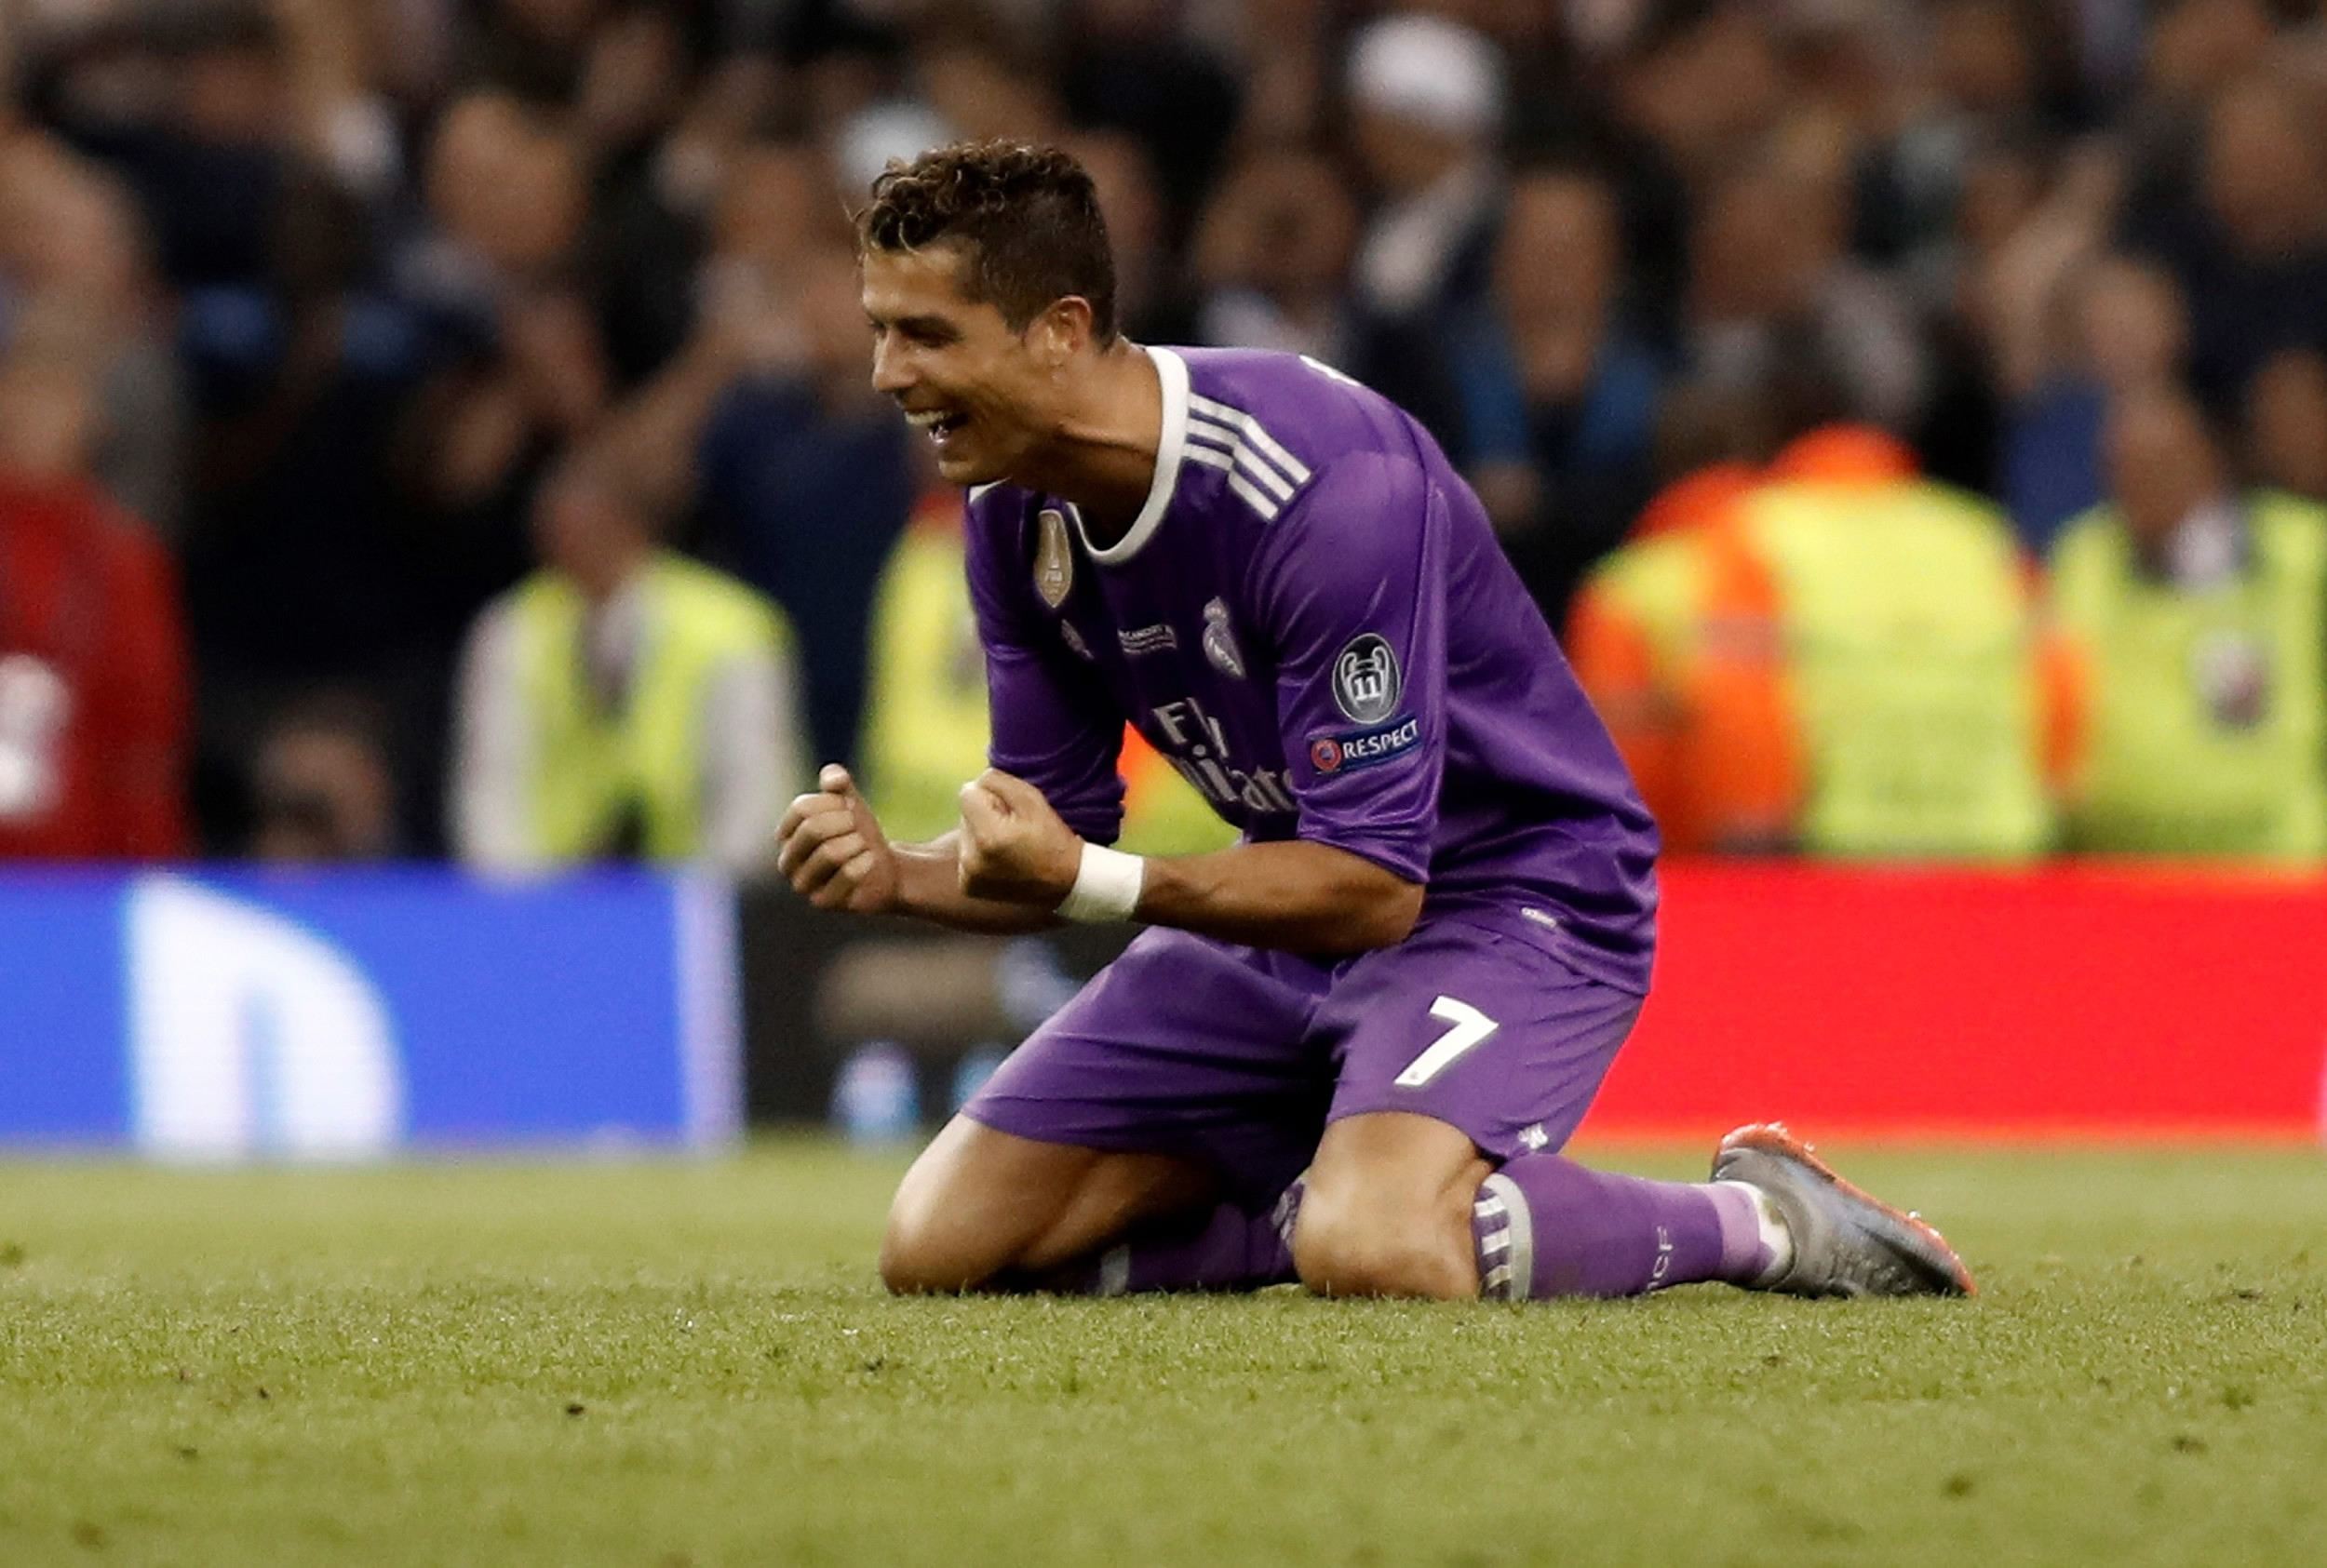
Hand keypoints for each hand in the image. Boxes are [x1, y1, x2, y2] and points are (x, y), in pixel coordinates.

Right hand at [777, 764, 899, 913]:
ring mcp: (802, 885)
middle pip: (813, 830)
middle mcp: (787, 862)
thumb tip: (833, 777)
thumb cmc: (858, 833)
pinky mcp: (823, 902)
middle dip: (844, 821)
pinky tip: (870, 858)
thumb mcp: (850, 803)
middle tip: (857, 825)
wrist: (882, 869)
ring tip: (863, 843)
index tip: (849, 806)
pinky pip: (846, 875)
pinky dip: (863, 861)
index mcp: (786, 835)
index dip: (832, 802)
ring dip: (856, 842)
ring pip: (830, 853)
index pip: (802, 809)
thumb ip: (839, 784)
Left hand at [956, 769, 1081, 905]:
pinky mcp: (968, 886)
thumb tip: (975, 783)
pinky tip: (1002, 861)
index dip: (990, 796)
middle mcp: (971, 860)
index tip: (1010, 810)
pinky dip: (980, 854)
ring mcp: (968, 876)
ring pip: (964, 834)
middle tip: (1014, 829)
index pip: (966, 794)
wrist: (1067, 883)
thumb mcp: (1032, 799)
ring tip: (1010, 846)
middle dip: (984, 815)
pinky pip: (965, 855)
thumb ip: (998, 781)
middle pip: (964, 814)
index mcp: (988, 836)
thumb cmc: (1052, 838)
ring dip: (981, 834)